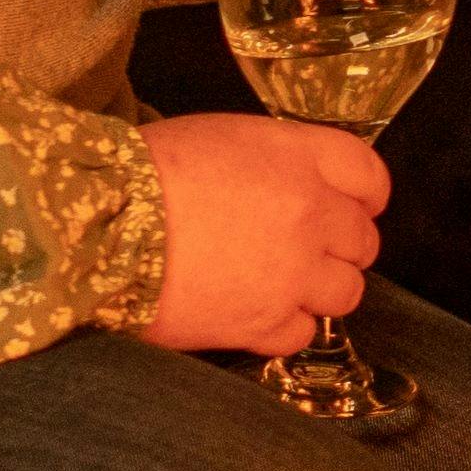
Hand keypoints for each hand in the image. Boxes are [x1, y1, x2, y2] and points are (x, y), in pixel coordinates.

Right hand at [142, 110, 390, 357]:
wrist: (101, 227)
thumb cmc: (145, 172)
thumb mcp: (221, 137)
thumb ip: (274, 160)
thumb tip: (287, 184)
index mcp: (298, 158)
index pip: (369, 174)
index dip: (364, 195)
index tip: (353, 205)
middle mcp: (310, 214)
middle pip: (362, 240)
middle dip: (339, 245)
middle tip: (303, 249)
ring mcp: (293, 273)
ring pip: (345, 291)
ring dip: (320, 289)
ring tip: (281, 284)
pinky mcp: (264, 322)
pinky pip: (302, 333)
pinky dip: (284, 326)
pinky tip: (254, 312)